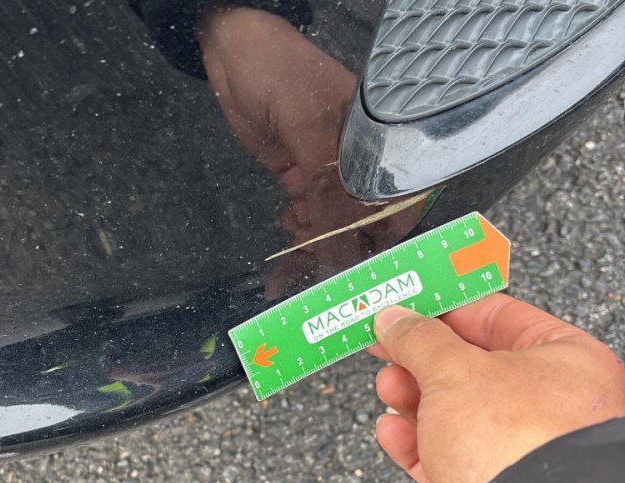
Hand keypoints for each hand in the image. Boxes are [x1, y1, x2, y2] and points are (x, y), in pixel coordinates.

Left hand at [197, 8, 422, 294]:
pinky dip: (299, 235)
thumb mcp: (306, 129)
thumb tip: (340, 249)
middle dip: (346, 252)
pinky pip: (309, 215)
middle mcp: (362, 162)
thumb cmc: (277, 75)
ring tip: (297, 264)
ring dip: (318, 248)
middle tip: (325, 282)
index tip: (371, 276)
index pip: (401, 202)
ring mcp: (330, 171)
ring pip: (335, 223)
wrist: (230, 49)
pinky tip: (289, 242)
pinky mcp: (301, 176)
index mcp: (380, 144)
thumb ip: (326, 191)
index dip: (389, 241)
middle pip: (367, 220)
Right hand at [369, 293, 624, 482]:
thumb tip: (396, 320)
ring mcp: (525, 450)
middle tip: (387, 348)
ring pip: (455, 412)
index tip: (407, 306)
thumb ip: (419, 339)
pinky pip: (448, 455)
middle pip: (471, 366)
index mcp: (565, 360)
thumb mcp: (454, 370)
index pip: (496, 315)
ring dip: (412, 398)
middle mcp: (554, 405)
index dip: (444, 308)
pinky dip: (416, 441)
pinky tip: (393, 431)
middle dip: (420, 359)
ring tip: (389, 390)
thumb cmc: (522, 445)